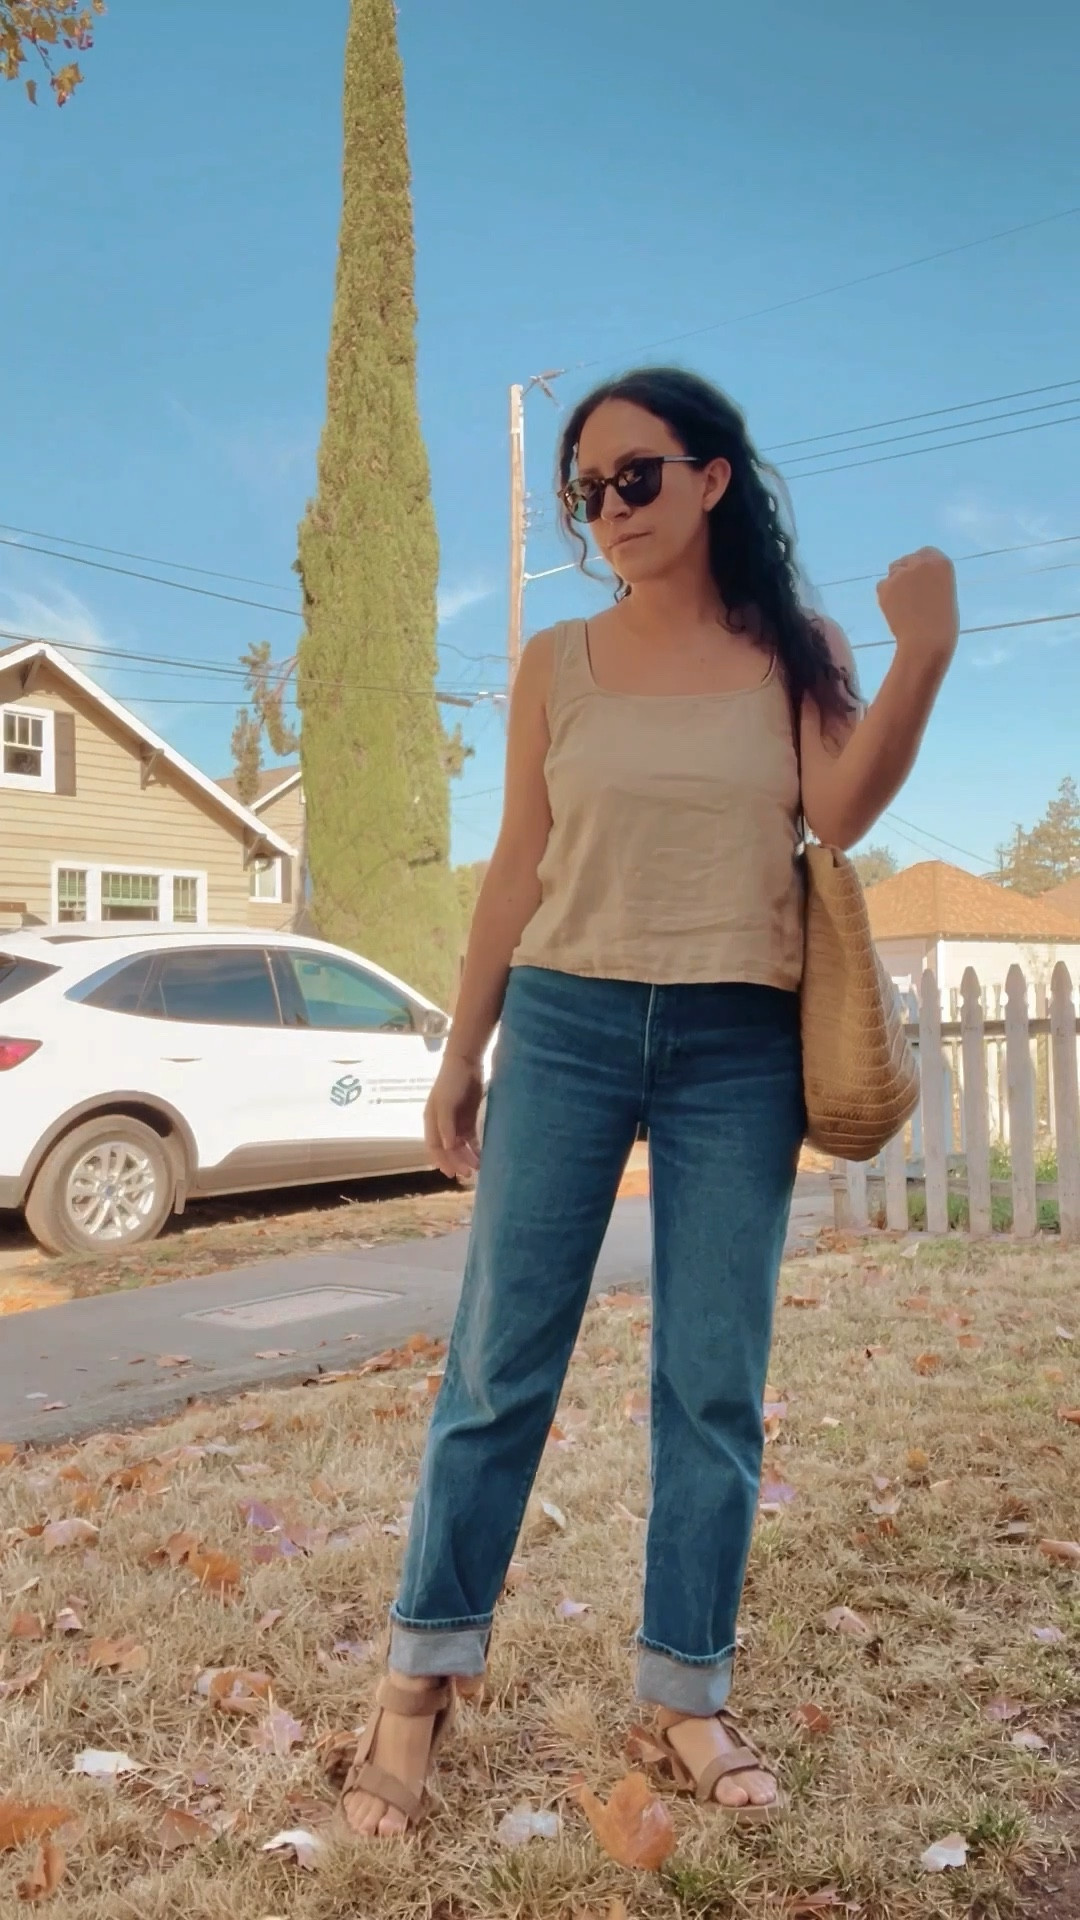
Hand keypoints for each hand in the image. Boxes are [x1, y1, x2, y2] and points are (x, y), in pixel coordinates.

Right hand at [424, 1053, 483, 1181]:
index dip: (442, 1161)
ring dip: (466, 1158)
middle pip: (448, 1149)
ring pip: (460, 1146)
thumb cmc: (451, 1081)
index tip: (452, 1173)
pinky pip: (471, 1139)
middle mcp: (442, 1125)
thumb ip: (446, 1125)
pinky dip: (475, 1149)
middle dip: (457, 1162)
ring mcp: (456, 1123)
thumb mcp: (446, 1102)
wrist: (466, 1063)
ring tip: (478, 1168)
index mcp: (431, 1121)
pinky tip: (482, 1157)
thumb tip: (448, 1147)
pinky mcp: (468, 1119)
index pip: (434, 1147)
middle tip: (469, 1174)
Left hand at [876, 547, 958, 664]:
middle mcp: (921, 562)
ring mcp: (902, 573)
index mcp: (942, 563)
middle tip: (908, 596)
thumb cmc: (941, 624)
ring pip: (893, 572)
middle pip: (906, 560)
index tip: (919, 578)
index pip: (926, 552)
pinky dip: (886, 597)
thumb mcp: (943, 592)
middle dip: (906, 573)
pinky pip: (882, 587)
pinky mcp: (886, 586)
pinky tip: (896, 612)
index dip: (920, 565)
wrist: (927, 641)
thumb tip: (911, 576)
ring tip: (905, 606)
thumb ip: (930, 579)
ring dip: (895, 583)